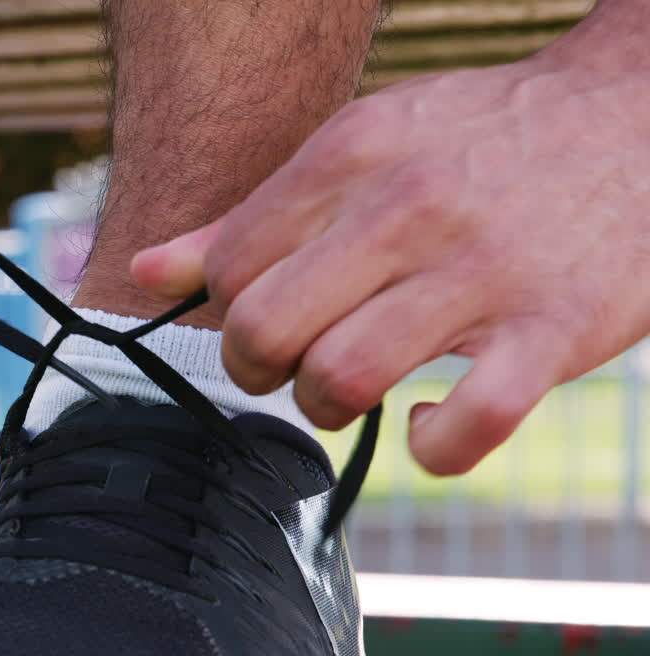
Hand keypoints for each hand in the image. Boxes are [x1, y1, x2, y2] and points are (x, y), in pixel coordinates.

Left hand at [132, 44, 649, 474]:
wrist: (637, 116)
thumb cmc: (478, 143)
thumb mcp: (360, 148)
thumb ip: (251, 216)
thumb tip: (146, 269)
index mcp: (351, 156)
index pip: (228, 270)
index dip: (229, 316)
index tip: (267, 321)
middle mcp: (408, 208)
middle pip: (266, 329)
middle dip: (260, 370)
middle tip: (295, 364)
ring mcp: (484, 270)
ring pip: (343, 379)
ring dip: (327, 407)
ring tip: (351, 387)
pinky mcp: (557, 331)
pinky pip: (470, 424)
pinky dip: (432, 447)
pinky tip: (428, 418)